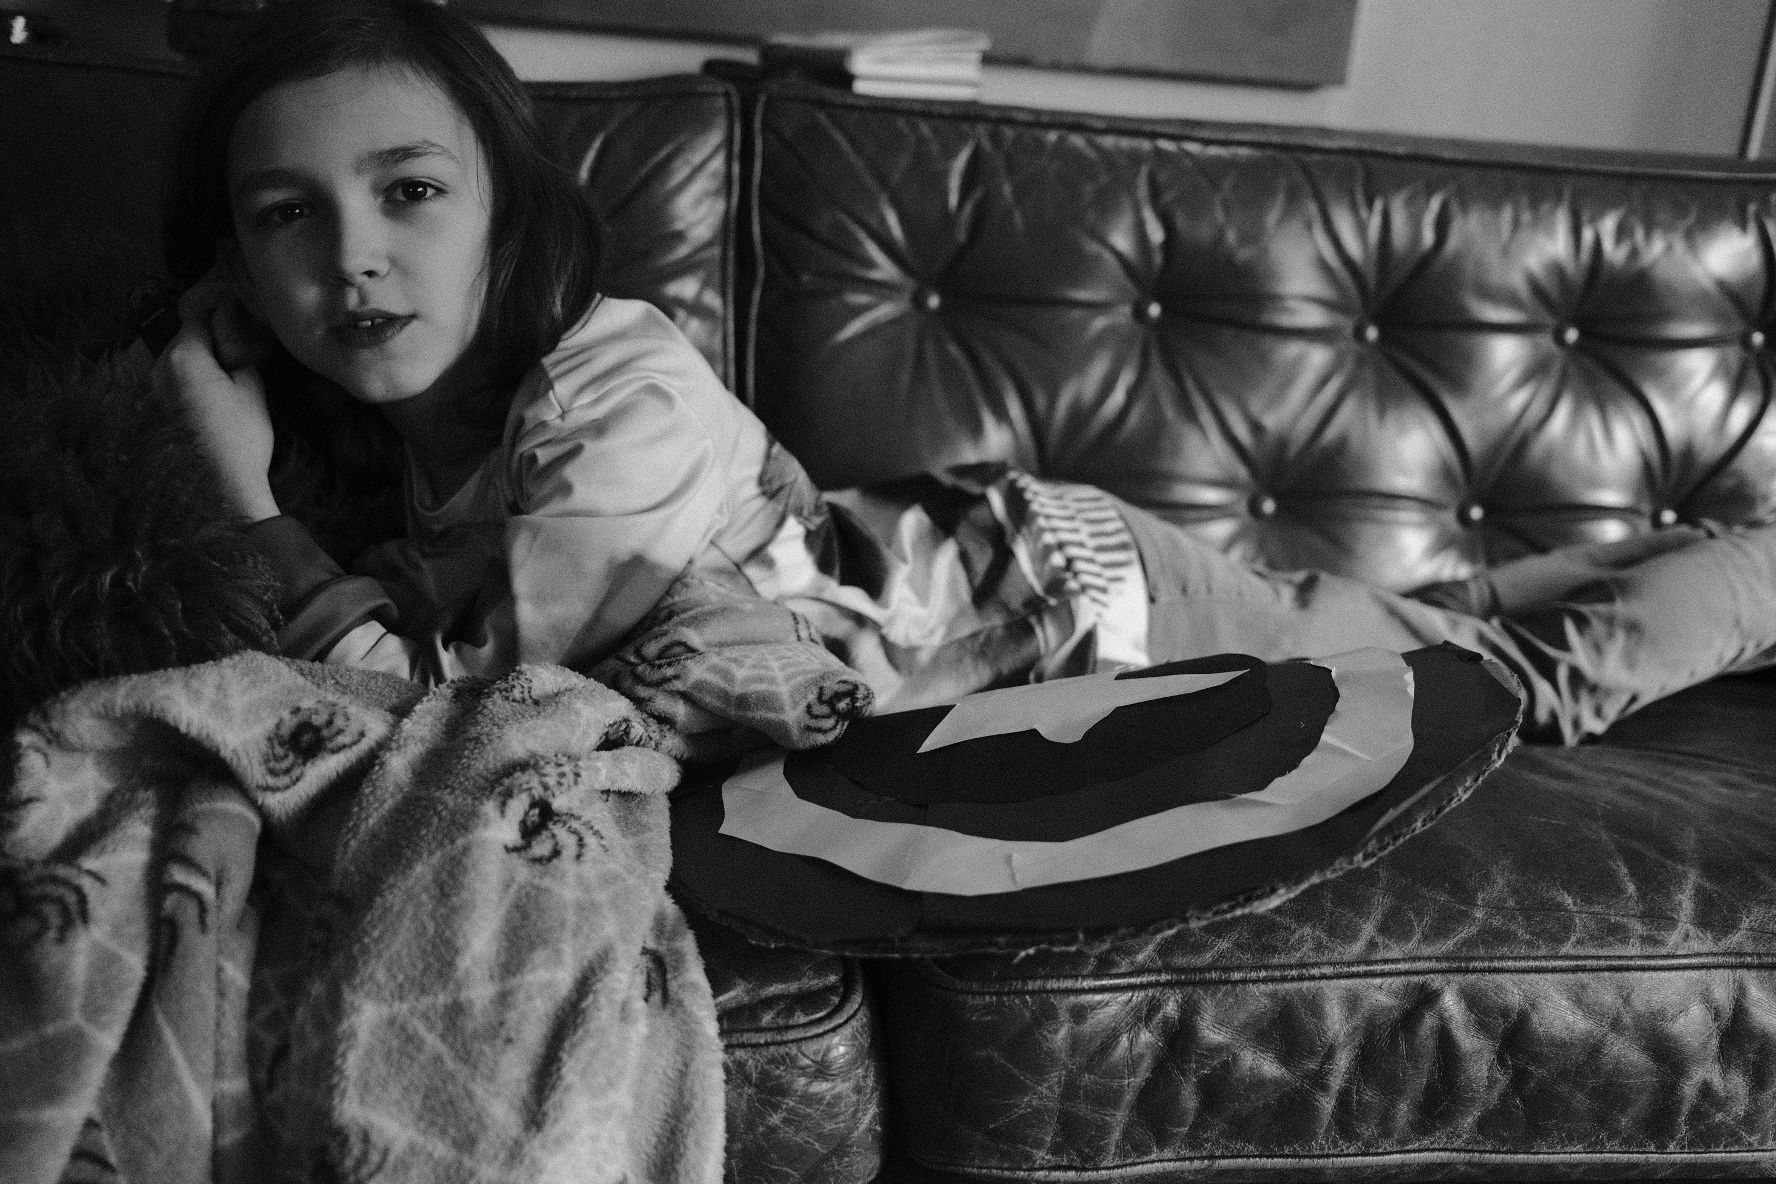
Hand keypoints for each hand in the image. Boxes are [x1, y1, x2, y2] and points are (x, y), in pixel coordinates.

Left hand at [152, 267, 280, 521]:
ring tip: (222, 372)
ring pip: (170, 359)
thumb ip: (238, 351)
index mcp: (183, 357)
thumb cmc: (242, 443)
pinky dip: (184, 382)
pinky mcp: (149, 415)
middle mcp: (156, 369)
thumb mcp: (252, 390)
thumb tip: (232, 326)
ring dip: (193, 359)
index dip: (215, 306)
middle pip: (178, 334)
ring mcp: (148, 393)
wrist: (220, 494)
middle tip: (233, 343)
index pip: (194, 312)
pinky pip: (166, 384)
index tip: (233, 305)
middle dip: (203, 334)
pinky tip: (206, 398)